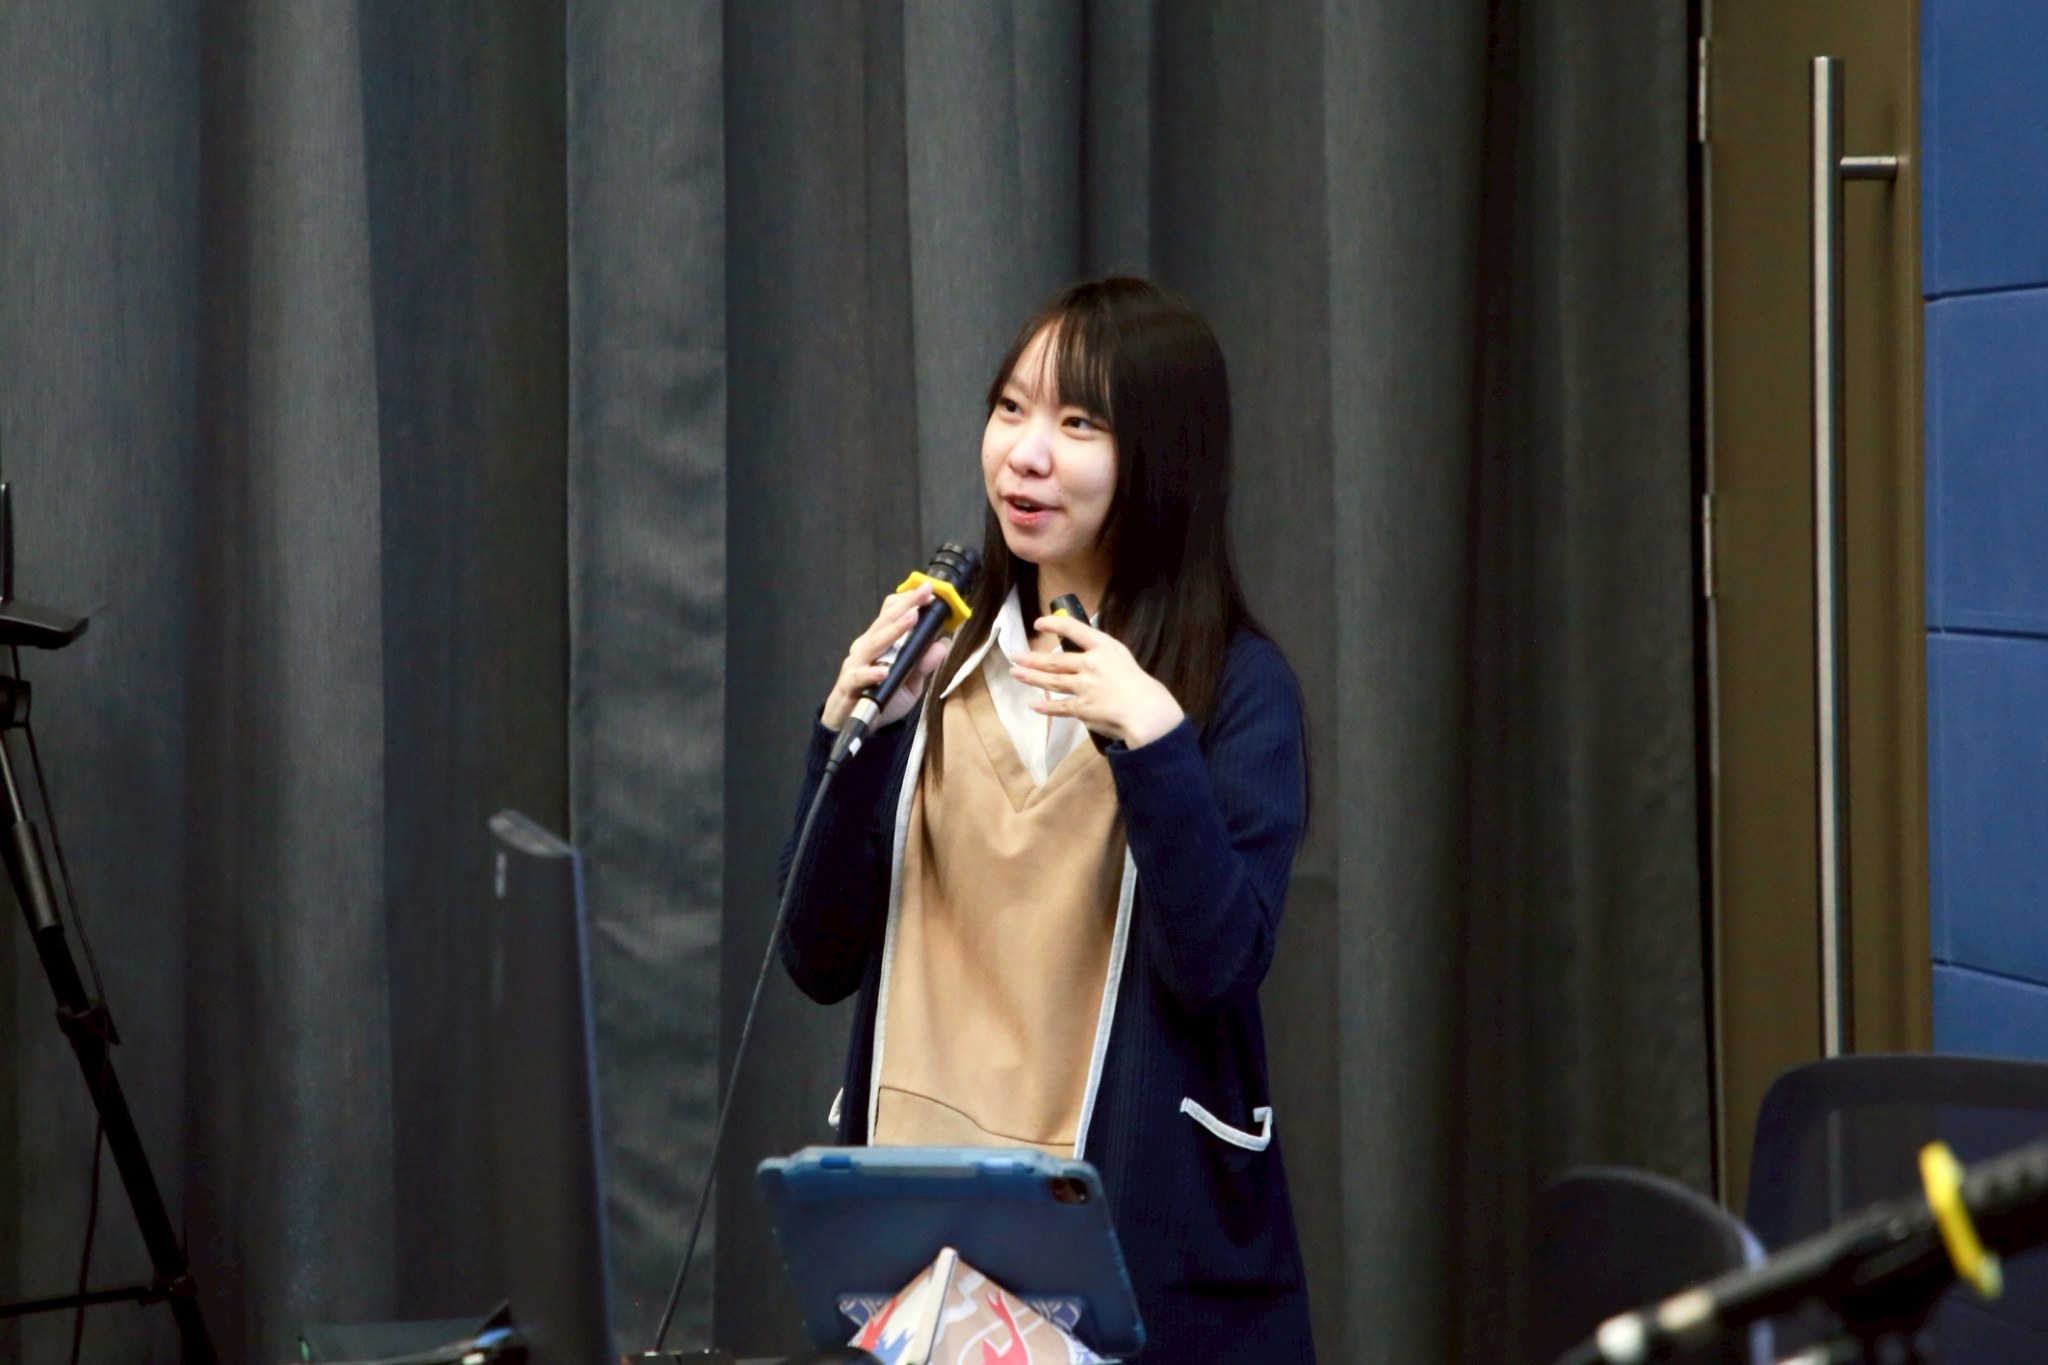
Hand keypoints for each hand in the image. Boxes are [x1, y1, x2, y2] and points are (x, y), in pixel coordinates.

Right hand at [822, 584, 952, 731]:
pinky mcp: (849, 684)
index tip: (929, 590)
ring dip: (893, 630)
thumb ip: (924, 664)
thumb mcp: (910, 682)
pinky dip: (871, 673)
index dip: (909, 600)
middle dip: (907, 605)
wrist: (850, 722)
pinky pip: (859, 676)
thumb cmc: (880, 696)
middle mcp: (867, 646)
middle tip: (925, 592)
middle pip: (885, 621)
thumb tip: (943, 644)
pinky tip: (883, 671)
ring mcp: (856, 663)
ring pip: (874, 642)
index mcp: (881, 641)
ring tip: (911, 618)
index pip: (891, 612)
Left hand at [1010, 614, 1184, 748]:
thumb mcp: (1123, 658)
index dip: (1054, 624)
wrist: (1148, 711)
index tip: (1039, 624)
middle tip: (1016, 657)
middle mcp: (1091, 664)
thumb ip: (1103, 656)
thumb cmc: (1141, 685)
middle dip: (1033, 658)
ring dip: (1032, 677)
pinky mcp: (1083, 708)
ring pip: (1052, 681)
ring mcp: (1084, 687)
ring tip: (1017, 674)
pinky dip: (1046, 706)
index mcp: (1104, 647)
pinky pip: (1060, 707)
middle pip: (1056, 660)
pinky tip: (1034, 704)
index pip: (1074, 629)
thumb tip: (1083, 658)